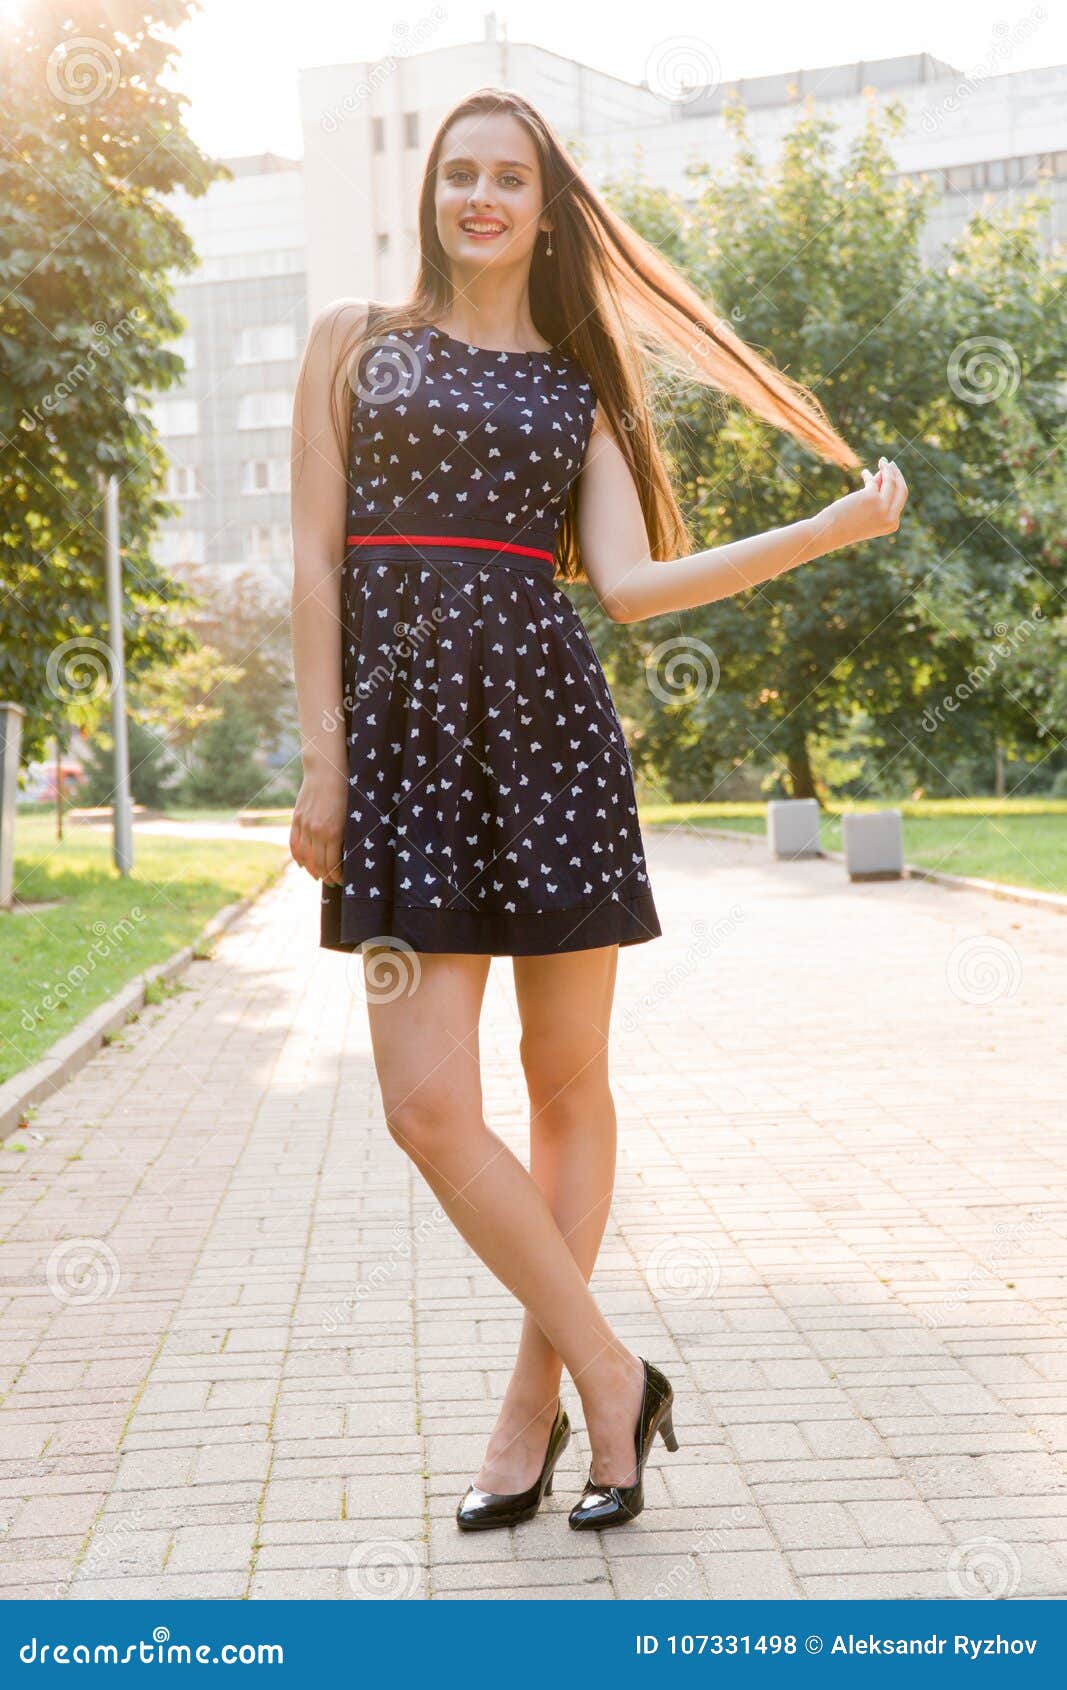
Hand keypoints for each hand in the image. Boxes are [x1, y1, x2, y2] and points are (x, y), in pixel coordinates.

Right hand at [290, 765, 347, 885]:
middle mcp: (316, 831)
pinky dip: (298, 857)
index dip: (337, 876)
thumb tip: (347, 855)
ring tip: (319, 876)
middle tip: (333, 883)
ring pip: (304, 857)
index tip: (343, 881)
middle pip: (318, 864)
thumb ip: (347, 835)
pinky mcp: (297, 819)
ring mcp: (304, 825)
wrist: (326, 769)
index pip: (332, 864)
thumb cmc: (346, 789)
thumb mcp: (352, 814)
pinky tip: (303, 864)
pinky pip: (294, 844)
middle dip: (326, 876)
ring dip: (311, 870)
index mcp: (333, 831)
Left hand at [810, 456, 908, 556]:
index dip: (897, 484)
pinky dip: (868, 475)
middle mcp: (891, 518)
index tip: (893, 474)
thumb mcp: (868, 511)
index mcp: (892, 524)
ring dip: (887, 468)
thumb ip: (878, 495)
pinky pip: (872, 481)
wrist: (830, 532)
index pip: (900, 500)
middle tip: (891, 463)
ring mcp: (882, 508)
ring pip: (890, 482)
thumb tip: (884, 474)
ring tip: (882, 461)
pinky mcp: (871, 497)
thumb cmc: (847, 523)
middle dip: (897, 474)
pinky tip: (864, 473)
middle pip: (901, 489)